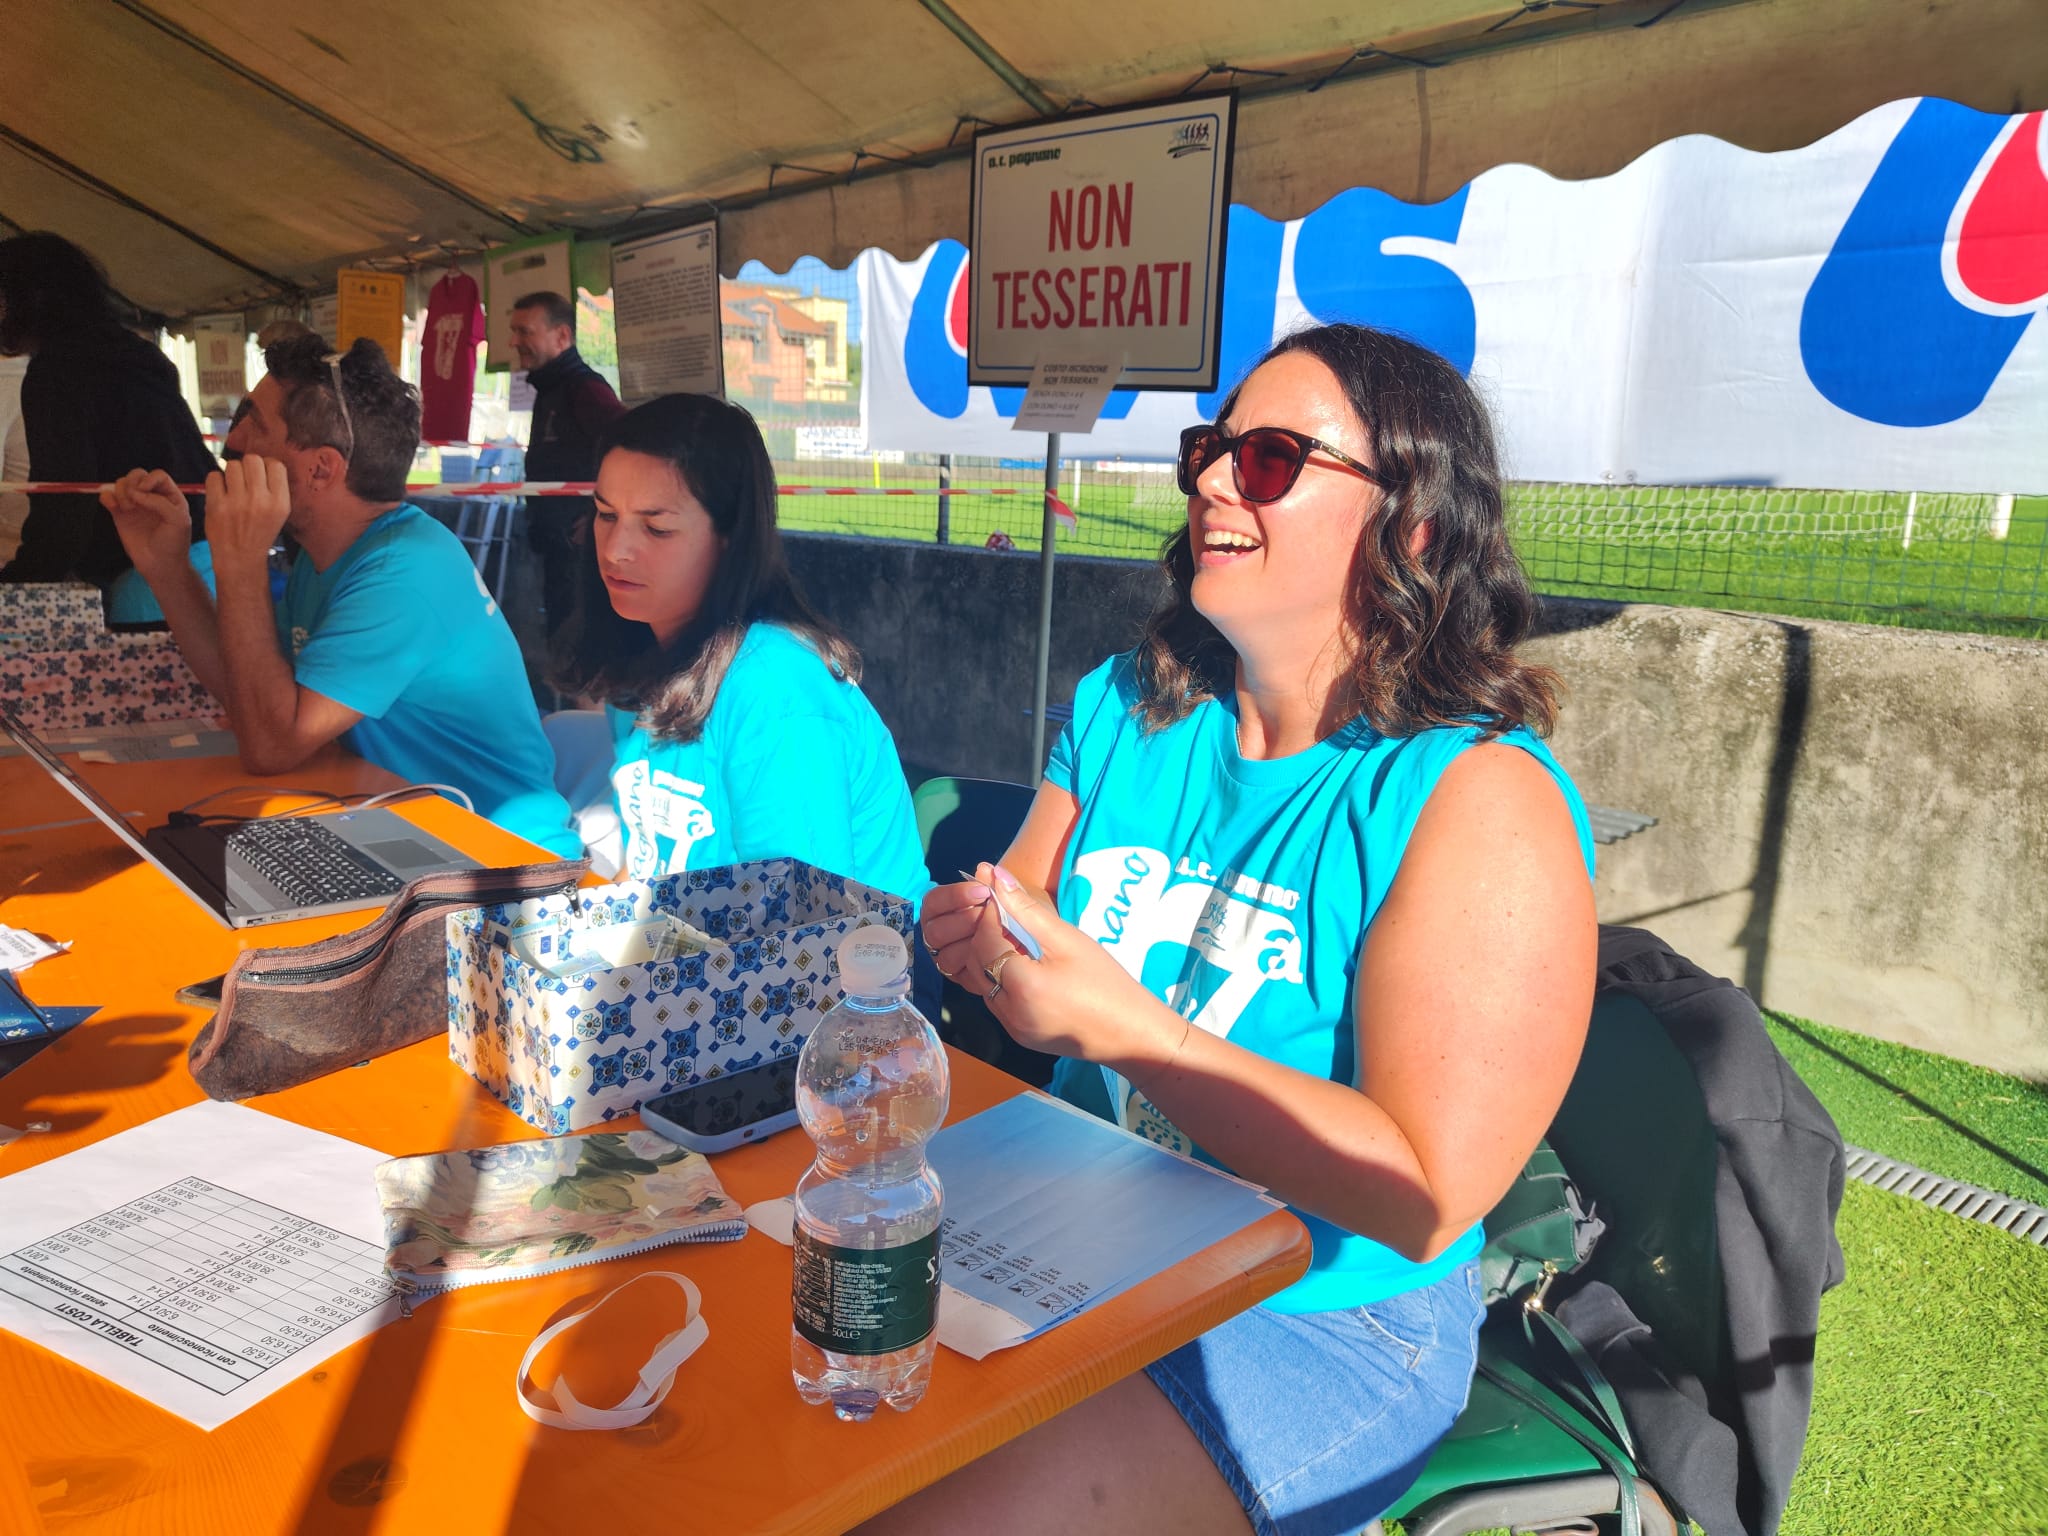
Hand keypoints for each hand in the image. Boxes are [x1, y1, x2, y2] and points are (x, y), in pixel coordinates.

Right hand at [100, 468, 193, 575]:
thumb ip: (160, 502)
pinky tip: (113, 506)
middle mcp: (152, 497)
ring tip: (128, 509)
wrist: (160, 565)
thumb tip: (136, 492)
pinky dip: (107, 497)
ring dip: (121, 492)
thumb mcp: (177, 521)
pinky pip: (108, 496)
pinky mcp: (120, 514)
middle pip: (137, 475)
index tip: (144, 491)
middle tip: (134, 499)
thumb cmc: (174, 543)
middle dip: (132, 482)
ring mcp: (135, 505)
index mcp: (170, 496)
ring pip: (121, 484)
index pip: (158, 475)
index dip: (149, 479)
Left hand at [203, 456, 291, 568]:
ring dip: (231, 473)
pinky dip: (216, 482)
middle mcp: (260, 500)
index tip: (262, 475)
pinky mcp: (216, 505)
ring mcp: (237, 502)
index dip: (267, 465)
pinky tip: (221, 493)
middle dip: (248, 466)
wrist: (240, 558)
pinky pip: (214, 476)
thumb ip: (275, 488)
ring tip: (233, 487)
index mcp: (280, 502)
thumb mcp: (280, 513)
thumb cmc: (260, 532)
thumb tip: (263, 461)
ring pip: (232, 465)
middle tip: (245, 479)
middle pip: (252, 459)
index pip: (275, 464)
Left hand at [919, 863, 1179, 1068]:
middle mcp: (1007, 1012)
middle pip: (975, 962)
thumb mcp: (1068, 939)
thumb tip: (994, 874)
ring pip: (982, 982)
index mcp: (1021, 986)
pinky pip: (996, 1000)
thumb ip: (1026, 908)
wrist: (1131, 1032)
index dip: (987, 912)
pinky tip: (1025, 965)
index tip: (997, 891)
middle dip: (985, 934)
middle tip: (1007, 913)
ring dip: (991, 956)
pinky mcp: (1019, 1036)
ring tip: (1018, 938)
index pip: (984, 939)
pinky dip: (1001, 978)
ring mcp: (1012, 1028)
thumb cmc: (1105, 981)